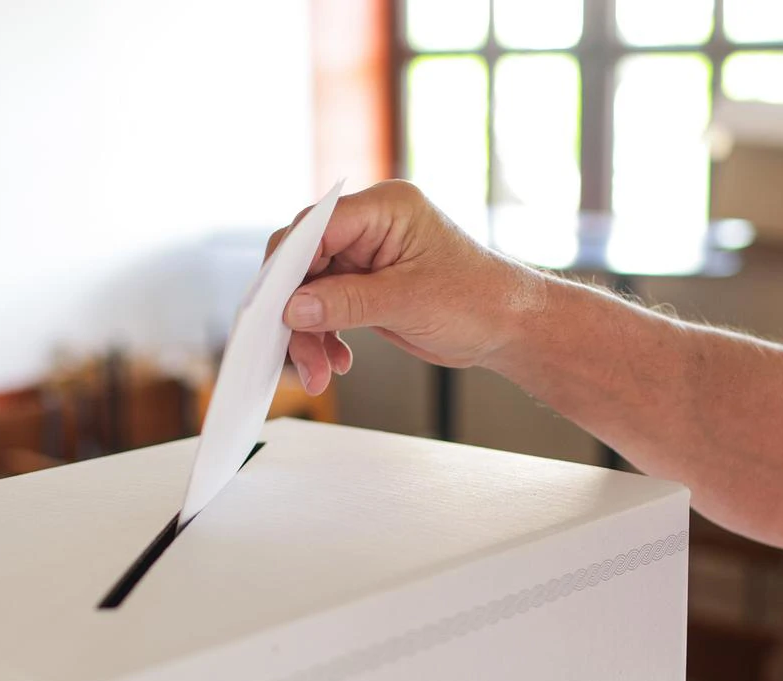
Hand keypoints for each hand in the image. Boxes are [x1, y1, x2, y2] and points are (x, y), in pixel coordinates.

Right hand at [266, 181, 540, 394]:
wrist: (508, 326)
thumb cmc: (478, 300)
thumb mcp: (408, 302)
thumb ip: (346, 302)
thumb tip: (295, 307)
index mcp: (385, 207)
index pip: (316, 226)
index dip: (289, 266)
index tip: (274, 307)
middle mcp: (370, 225)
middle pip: (307, 260)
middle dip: (297, 310)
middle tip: (297, 352)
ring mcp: (366, 256)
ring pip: (311, 290)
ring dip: (309, 333)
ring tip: (320, 372)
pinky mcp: (365, 285)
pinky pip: (327, 306)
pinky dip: (325, 336)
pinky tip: (336, 362)